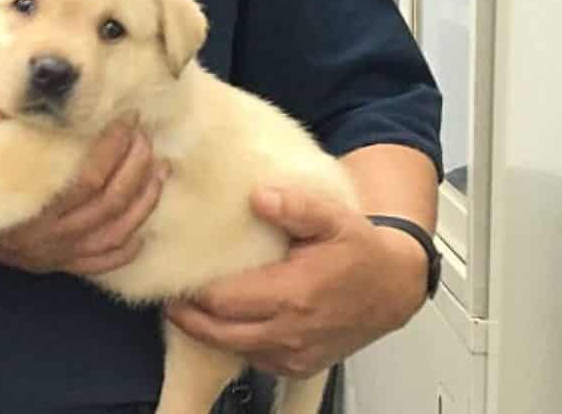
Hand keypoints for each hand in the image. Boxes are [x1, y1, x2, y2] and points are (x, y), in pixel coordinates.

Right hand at [0, 117, 166, 274]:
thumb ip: (11, 107)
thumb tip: (50, 77)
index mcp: (23, 200)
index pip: (87, 177)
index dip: (114, 146)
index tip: (126, 118)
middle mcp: (40, 236)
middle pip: (108, 204)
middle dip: (136, 166)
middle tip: (144, 135)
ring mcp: (45, 254)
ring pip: (112, 234)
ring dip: (142, 200)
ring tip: (158, 168)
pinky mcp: (45, 263)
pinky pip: (97, 262)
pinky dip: (125, 245)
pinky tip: (141, 225)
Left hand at [165, 187, 426, 377]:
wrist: (392, 287)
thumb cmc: (360, 251)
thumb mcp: (334, 217)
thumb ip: (297, 206)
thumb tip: (260, 196)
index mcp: (295, 294)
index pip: (225, 301)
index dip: (195, 290)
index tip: (175, 272)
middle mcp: (292, 331)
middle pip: (219, 332)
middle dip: (189, 317)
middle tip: (169, 297)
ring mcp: (295, 354)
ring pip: (234, 350)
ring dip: (209, 332)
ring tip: (188, 307)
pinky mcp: (298, 366)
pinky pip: (255, 358)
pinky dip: (235, 342)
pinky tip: (224, 322)